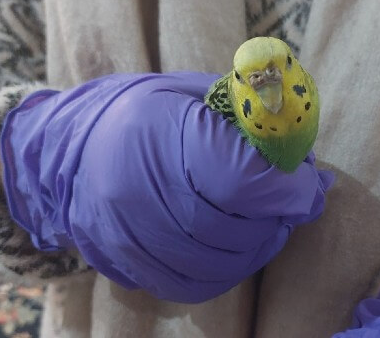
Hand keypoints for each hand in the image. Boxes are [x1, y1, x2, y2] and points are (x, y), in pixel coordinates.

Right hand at [0, 72, 332, 302]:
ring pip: (214, 263)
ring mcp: (123, 232)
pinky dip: (226, 271)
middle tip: (290, 205)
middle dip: (275, 219)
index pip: (237, 177)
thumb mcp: (198, 94)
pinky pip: (189, 285)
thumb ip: (253, 124)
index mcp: (157, 131)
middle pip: (230, 227)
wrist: (72, 145)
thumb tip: (307, 165)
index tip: (306, 186)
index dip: (284, 188)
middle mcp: (134, 188)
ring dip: (257, 247)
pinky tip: (236, 246)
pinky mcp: (122, 262)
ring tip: (267, 224)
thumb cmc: (148, 111)